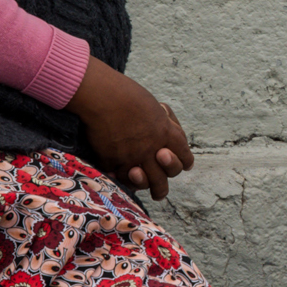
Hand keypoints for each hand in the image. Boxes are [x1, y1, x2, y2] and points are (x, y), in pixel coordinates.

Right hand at [66, 58, 193, 197]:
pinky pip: (117, 176)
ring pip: (145, 181)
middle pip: (167, 174)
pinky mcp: (113, 161)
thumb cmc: (126, 94)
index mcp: (167, 133)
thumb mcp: (153, 107)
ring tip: (139, 191)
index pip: (184, 156)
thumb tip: (165, 127)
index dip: (182, 162)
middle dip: (164, 184)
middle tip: (159, 191)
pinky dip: (115, 176)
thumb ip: (162, 123)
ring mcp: (134, 157)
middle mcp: (153, 148)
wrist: (102, 95)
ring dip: (143, 186)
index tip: (180, 165)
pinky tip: (113, 175)